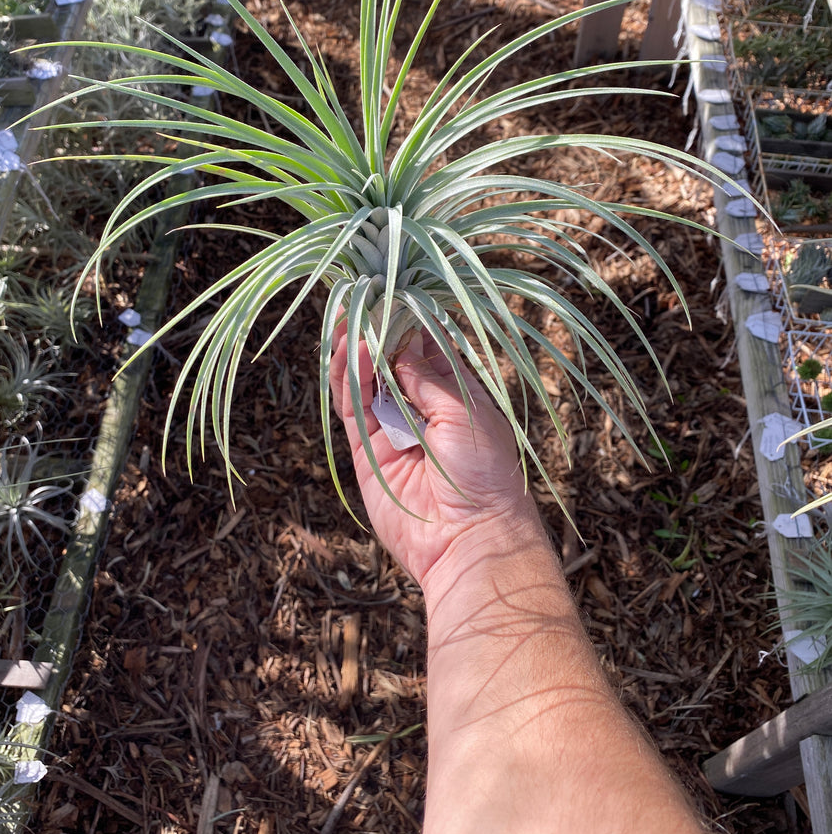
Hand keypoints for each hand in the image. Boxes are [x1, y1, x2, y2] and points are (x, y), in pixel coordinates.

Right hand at [330, 321, 539, 587]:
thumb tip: (400, 346)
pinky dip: (349, 382)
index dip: (409, 323)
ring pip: (367, 384)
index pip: (428, 350)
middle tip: (360, 302)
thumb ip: (427, 378)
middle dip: (377, 334)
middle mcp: (423, 410)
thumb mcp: (465, 412)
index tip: (392, 294)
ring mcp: (394, 430)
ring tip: (346, 323)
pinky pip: (353, 411)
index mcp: (457, 396)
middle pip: (391, 363)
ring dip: (356, 353)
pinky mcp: (369, 453)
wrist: (470, 539)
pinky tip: (349, 354)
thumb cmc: (485, 473)